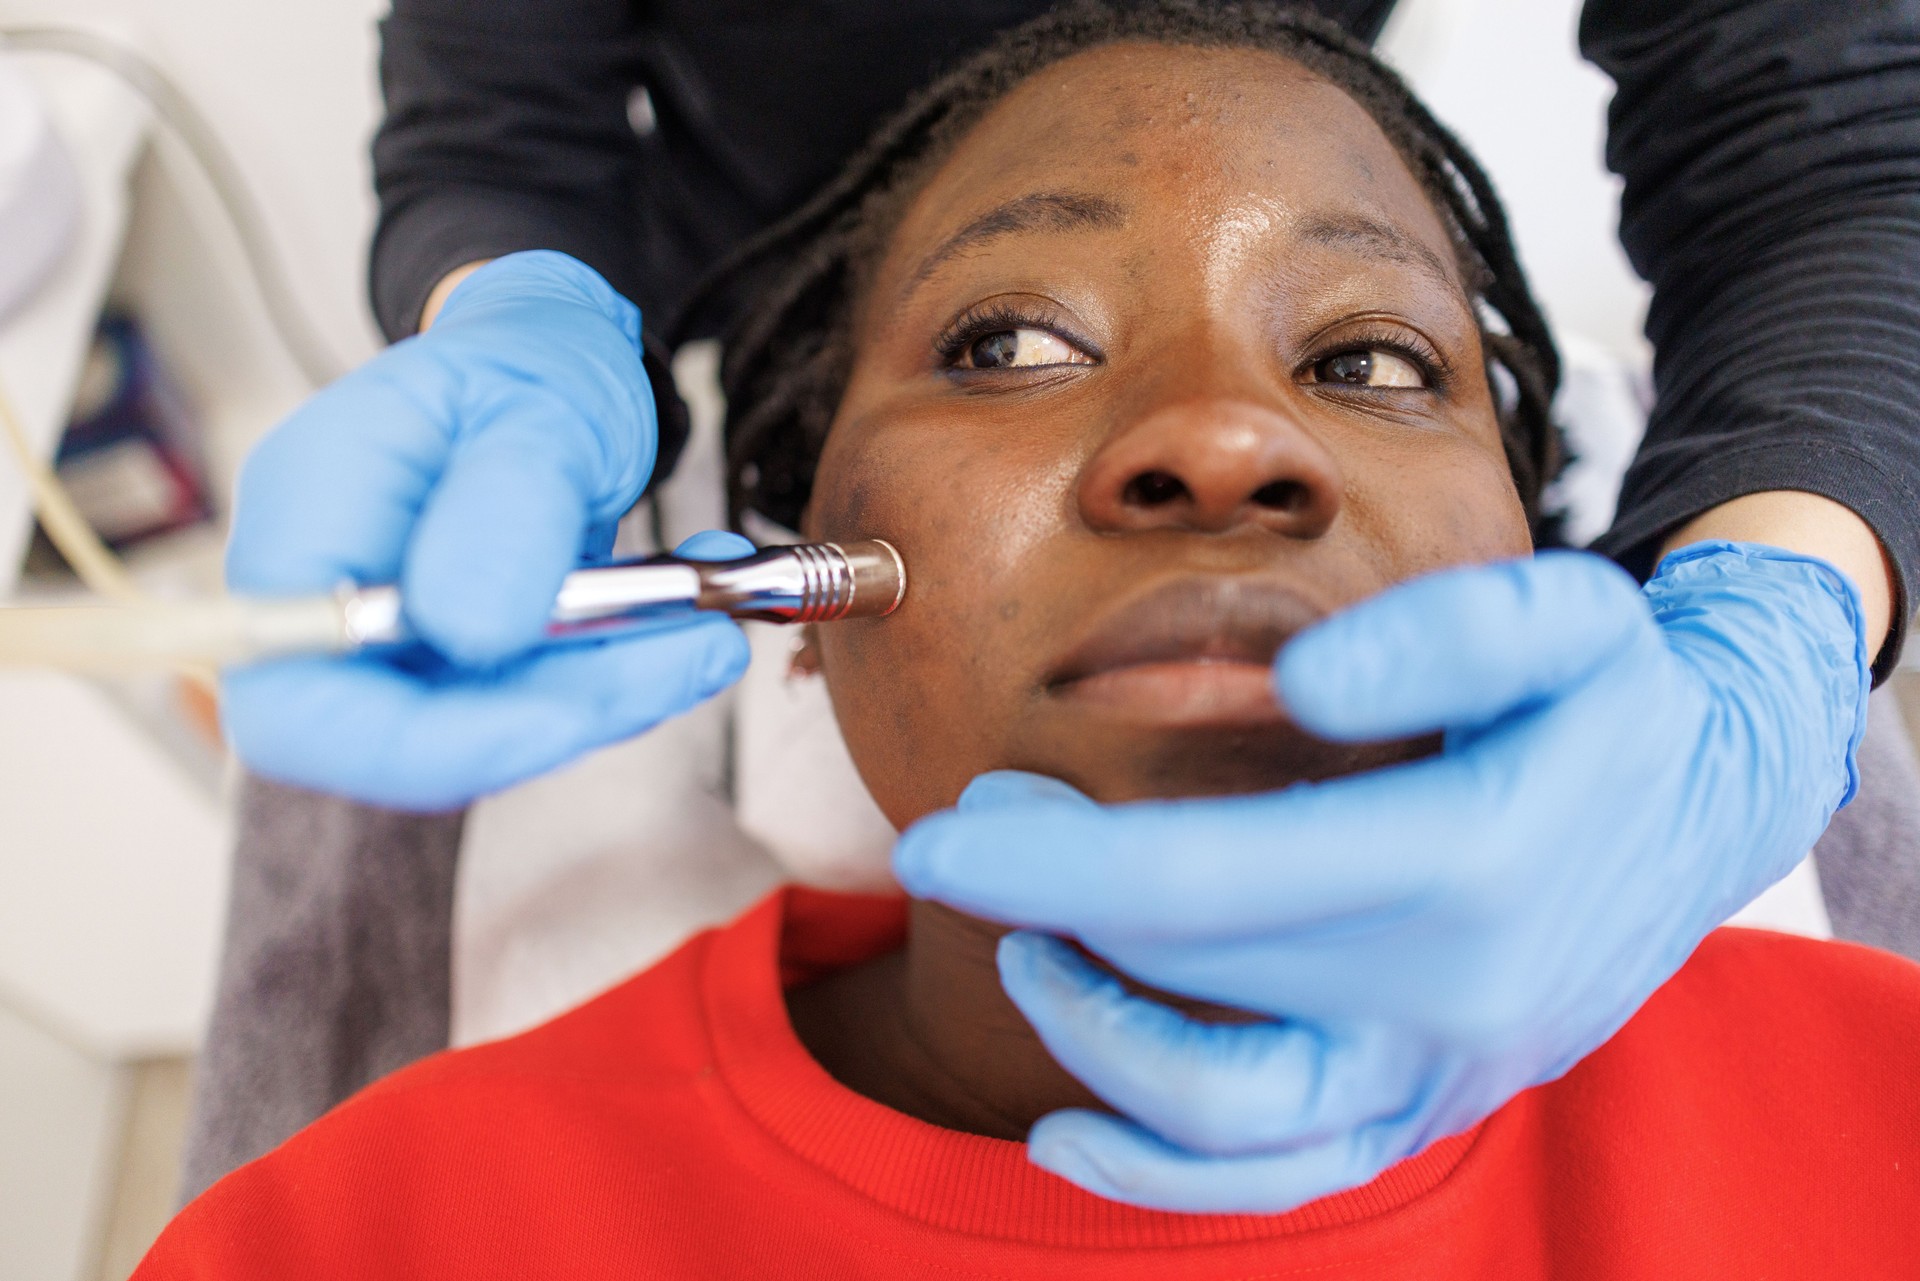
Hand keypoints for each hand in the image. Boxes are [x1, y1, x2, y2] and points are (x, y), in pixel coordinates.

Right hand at [222, 251, 749, 809]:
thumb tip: (468, 631)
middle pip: (394, 735)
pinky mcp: (458, 661)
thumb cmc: (531, 357)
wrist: (552, 359)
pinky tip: (688, 623)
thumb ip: (509, 506)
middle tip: (691, 655)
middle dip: (553, 719)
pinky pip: (531, 708)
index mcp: (309, 511)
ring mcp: (391, 635)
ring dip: (612, 697)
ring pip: (484, 732)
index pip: (299, 697)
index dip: (417, 746)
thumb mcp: (543, 406)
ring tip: (709, 627)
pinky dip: (620, 679)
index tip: (567, 717)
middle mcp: (329, 588)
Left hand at [894, 543, 1868, 1211]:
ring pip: (1226, 1114)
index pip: (1203, 880)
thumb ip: (1438, 633)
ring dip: (1092, 1039)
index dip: (1051, 862)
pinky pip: (1283, 1178)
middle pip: (1189, 975)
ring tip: (1028, 956)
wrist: (1707, 802)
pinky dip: (1165, 1179)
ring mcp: (1438, 1070)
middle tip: (980, 828)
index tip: (948, 828)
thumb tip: (1299, 685)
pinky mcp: (1427, 1107)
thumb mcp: (1565, 618)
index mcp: (1467, 859)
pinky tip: (1070, 1140)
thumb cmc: (1611, 700)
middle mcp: (1450, 993)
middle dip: (1048, 907)